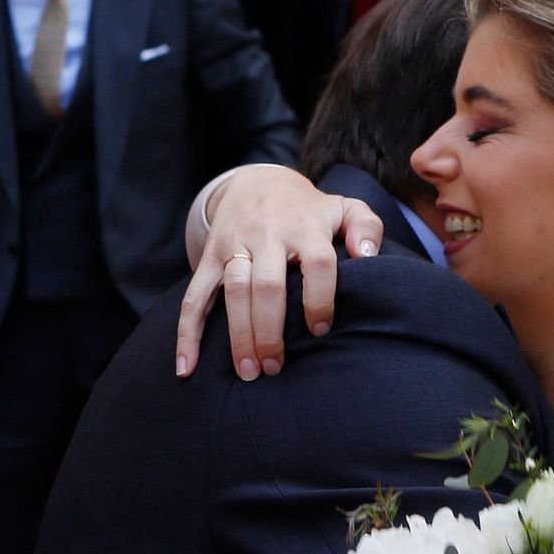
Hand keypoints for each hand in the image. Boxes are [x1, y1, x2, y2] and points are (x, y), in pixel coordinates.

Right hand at [176, 165, 383, 379]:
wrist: (258, 180)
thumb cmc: (310, 209)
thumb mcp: (345, 208)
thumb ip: (366, 228)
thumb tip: (366, 255)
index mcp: (305, 227)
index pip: (317, 263)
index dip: (320, 299)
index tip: (320, 330)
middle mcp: (267, 235)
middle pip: (267, 286)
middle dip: (269, 330)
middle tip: (275, 368)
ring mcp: (235, 246)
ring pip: (233, 292)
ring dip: (238, 335)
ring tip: (248, 372)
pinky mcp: (210, 256)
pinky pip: (194, 295)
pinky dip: (187, 333)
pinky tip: (188, 367)